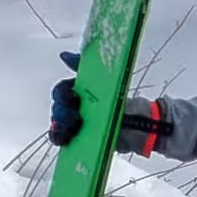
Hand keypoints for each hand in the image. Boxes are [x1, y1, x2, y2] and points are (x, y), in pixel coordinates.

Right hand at [50, 70, 169, 155]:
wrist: (139, 123)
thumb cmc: (120, 100)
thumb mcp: (102, 77)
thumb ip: (83, 65)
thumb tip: (63, 55)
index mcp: (76, 93)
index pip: (60, 92)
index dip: (61, 94)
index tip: (69, 97)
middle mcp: (73, 109)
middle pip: (58, 110)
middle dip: (62, 112)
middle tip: (74, 115)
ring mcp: (76, 126)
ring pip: (58, 126)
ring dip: (61, 127)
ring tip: (73, 127)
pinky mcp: (81, 141)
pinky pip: (65, 141)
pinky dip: (61, 139)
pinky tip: (66, 138)